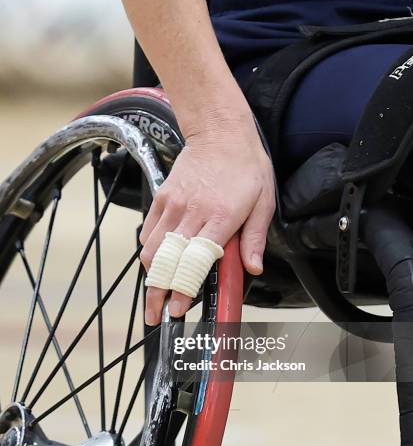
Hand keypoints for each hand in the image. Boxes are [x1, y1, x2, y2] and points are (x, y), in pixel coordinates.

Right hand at [139, 108, 275, 324]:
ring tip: (152, 295)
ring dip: (150, 275)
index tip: (177, 309)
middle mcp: (194, 213)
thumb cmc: (245, 166)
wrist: (220, 131)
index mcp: (222, 218)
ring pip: (153, 249)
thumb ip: (255, 238)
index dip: (184, 289)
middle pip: (168, 261)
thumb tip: (253, 269)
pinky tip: (154, 263)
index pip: (197, 262)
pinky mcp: (162, 197)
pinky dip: (148, 251)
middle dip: (158, 292)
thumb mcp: (263, 201)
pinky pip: (148, 230)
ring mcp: (174, 205)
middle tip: (155, 314)